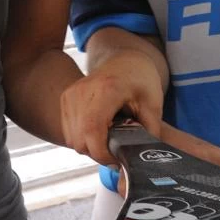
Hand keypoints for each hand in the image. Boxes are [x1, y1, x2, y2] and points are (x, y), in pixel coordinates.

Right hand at [61, 55, 219, 172]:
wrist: (124, 58)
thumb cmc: (140, 78)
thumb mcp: (153, 104)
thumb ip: (149, 133)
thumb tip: (144, 160)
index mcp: (106, 90)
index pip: (92, 133)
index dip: (103, 155)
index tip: (119, 161)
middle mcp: (82, 91)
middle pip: (80, 141)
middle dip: (99, 154)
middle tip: (118, 152)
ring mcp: (71, 95)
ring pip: (73, 139)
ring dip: (90, 147)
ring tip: (110, 140)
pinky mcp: (66, 99)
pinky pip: (69, 131)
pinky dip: (83, 138)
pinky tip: (100, 132)